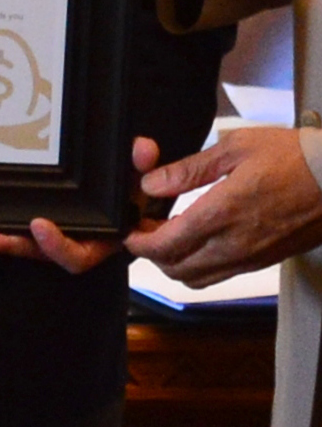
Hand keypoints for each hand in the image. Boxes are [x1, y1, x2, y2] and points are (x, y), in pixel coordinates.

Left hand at [0, 136, 163, 273]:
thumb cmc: (134, 188)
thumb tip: (142, 149)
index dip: (57, 246)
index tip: (38, 225)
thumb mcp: (142, 177)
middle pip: (38, 253)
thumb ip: (143, 164)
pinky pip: (14, 231)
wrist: (129, 192)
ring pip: (21, 244)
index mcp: (101, 240)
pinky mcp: (37, 226)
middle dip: (8, 246)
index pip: (77, 256)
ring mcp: (53, 235)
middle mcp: (74, 241)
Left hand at [129, 125, 321, 284]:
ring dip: (175, 263)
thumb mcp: (237, 147)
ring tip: (171, 234)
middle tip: (146, 228)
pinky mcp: (264, 261)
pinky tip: (201, 240)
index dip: (138, 241)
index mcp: (222, 214)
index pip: (164, 245)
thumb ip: (188, 170)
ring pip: (196, 278)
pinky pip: (221, 275)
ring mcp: (250, 258)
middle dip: (152, 253)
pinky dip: (200, 265)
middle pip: (174, 269)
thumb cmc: (298, 159)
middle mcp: (234, 244)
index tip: (129, 229)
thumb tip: (152, 183)